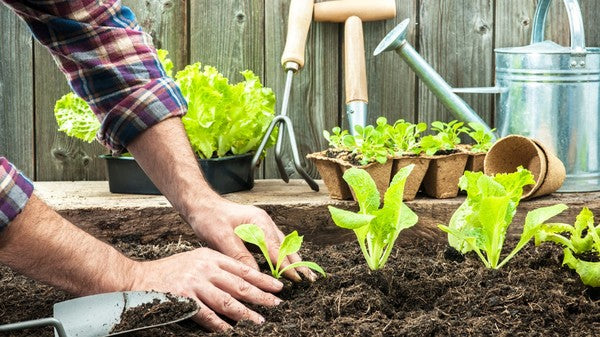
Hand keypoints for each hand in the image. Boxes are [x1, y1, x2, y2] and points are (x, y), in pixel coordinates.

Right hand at [131, 247, 282, 330]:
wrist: (139, 278)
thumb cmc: (170, 271)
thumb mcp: (196, 260)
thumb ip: (217, 268)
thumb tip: (242, 282)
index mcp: (210, 257)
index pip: (242, 268)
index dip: (262, 278)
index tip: (277, 287)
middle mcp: (205, 268)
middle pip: (239, 284)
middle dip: (261, 295)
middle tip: (276, 304)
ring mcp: (195, 283)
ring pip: (227, 300)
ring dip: (245, 312)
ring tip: (259, 320)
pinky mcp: (184, 298)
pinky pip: (206, 315)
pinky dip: (220, 324)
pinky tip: (230, 330)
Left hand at [189, 200, 316, 281]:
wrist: (201, 205)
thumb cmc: (209, 217)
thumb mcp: (221, 237)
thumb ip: (239, 255)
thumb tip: (255, 274)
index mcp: (259, 221)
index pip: (276, 248)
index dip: (286, 265)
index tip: (296, 278)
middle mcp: (264, 222)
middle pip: (285, 245)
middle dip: (297, 262)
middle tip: (309, 278)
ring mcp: (262, 225)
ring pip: (283, 245)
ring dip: (292, 259)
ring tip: (304, 274)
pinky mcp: (257, 230)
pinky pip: (274, 244)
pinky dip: (282, 255)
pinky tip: (287, 264)